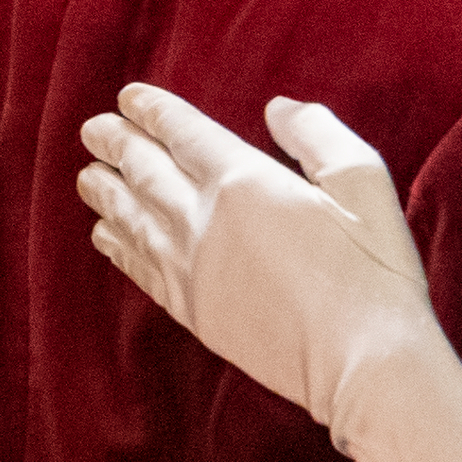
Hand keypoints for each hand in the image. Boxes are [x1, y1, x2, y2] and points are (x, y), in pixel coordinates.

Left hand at [77, 86, 442, 447]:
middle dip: (116, 146)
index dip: (152, 112)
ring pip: (132, 221)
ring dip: (107, 195)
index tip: (128, 98)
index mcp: (244, 181)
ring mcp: (192, 271)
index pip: (182, 134)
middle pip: (145, 173)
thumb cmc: (374, 273)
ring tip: (87, 178)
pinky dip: (118, 248)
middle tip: (92, 130)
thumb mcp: (363, 182)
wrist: (363, 363)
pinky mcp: (194, 313)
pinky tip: (105, 237)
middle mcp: (204, 222)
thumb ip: (317, 135)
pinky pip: (140, 271)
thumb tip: (278, 109)